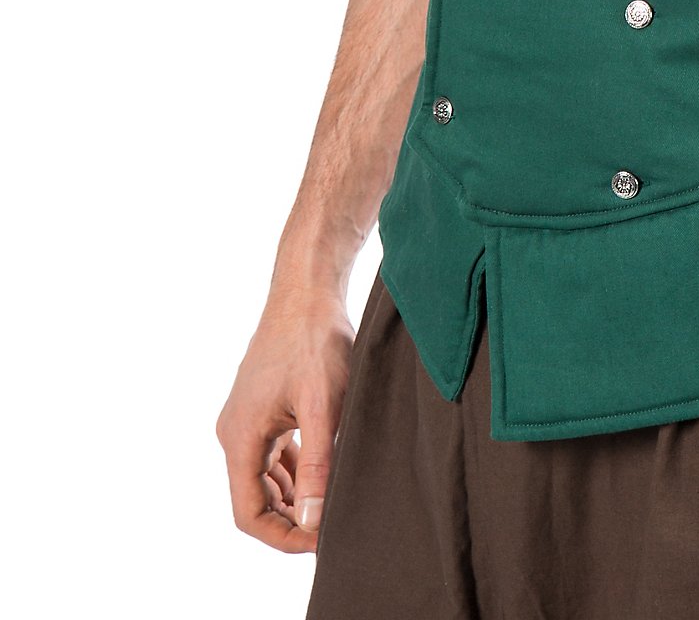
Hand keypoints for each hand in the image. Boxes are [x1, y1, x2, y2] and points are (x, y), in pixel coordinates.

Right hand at [215, 284, 356, 552]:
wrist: (307, 288)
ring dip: (292, 496)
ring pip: (264, 477)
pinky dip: (294, 471)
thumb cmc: (315, 339)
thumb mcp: (324, 405)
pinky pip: (272, 454)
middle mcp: (235, 432)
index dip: (282, 536)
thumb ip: (318, 465)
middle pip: (253, 499)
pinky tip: (322, 472)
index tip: (320, 541)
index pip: (249, 512)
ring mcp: (246, 419)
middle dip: (289, 520)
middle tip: (331, 526)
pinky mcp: (261, 407)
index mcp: (241, 437)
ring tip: (331, 502)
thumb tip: (313, 520)